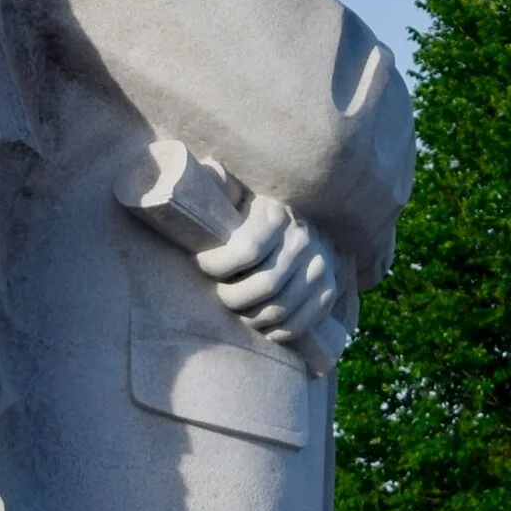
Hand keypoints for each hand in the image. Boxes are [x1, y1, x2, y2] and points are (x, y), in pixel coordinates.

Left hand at [199, 194, 341, 345]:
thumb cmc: (252, 215)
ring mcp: (318, 267)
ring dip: (251, 319)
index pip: (247, 250)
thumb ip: (214, 191)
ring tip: (236, 312)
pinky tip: (259, 326)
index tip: (202, 264)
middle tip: (219, 296)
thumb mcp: (236, 197)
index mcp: (275, 215)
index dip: (218, 265)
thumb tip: (183, 177)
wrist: (305, 222)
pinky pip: (298, 324)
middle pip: (265, 286)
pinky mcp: (327, 291)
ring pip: (280, 309)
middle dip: (233, 298)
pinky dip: (274, 333)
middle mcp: (302, 240)